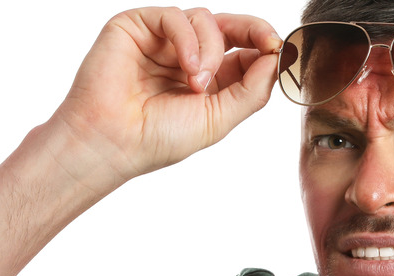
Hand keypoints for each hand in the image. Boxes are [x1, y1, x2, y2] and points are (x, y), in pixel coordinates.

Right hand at [50, 7, 280, 189]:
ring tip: (197, 84)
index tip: (280, 51)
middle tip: (268, 43)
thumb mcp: (220, 118)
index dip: (265, 47)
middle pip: (231, 27)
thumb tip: (276, 58)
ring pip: (206, 20)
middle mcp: (189, 56)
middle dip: (254, 31)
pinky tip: (186, 68)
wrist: (113, 142)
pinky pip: (176, 16)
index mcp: (211, 80)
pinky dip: (188, 39)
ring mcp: (164, 41)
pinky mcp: (138, 26)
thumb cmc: (160, 138)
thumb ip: (252, 90)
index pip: (246, 52)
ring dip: (211, 50)